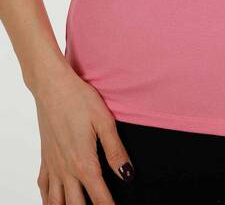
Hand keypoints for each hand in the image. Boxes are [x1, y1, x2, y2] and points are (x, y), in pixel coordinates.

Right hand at [32, 62, 134, 203]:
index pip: (99, 198)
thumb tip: (127, 174)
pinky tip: (55, 200)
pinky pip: (43, 187)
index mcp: (84, 162)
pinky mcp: (44, 158)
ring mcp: (53, 165)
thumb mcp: (105, 121)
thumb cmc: (78, 98)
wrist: (51, 85)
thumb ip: (116, 151)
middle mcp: (66, 169)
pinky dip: (48, 200)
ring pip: (56, 202)